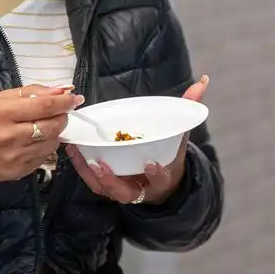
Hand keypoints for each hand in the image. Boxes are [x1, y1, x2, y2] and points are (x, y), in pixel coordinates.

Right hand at [0, 85, 83, 181]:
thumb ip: (30, 92)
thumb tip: (60, 90)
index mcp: (3, 112)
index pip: (44, 106)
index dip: (63, 101)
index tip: (75, 98)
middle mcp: (10, 136)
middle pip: (52, 126)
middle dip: (62, 116)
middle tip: (61, 111)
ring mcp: (15, 157)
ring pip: (51, 143)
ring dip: (54, 132)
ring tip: (44, 126)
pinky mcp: (18, 172)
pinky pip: (43, 157)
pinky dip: (44, 146)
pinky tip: (35, 141)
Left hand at [65, 75, 208, 204]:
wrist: (160, 178)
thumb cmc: (168, 152)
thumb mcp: (180, 133)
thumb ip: (187, 109)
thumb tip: (202, 81)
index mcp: (163, 177)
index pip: (161, 179)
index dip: (156, 174)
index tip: (150, 162)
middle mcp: (141, 187)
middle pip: (125, 191)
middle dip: (112, 181)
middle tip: (101, 164)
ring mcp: (122, 188)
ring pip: (104, 188)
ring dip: (90, 173)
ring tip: (79, 153)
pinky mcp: (107, 185)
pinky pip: (92, 181)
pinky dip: (81, 167)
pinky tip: (72, 149)